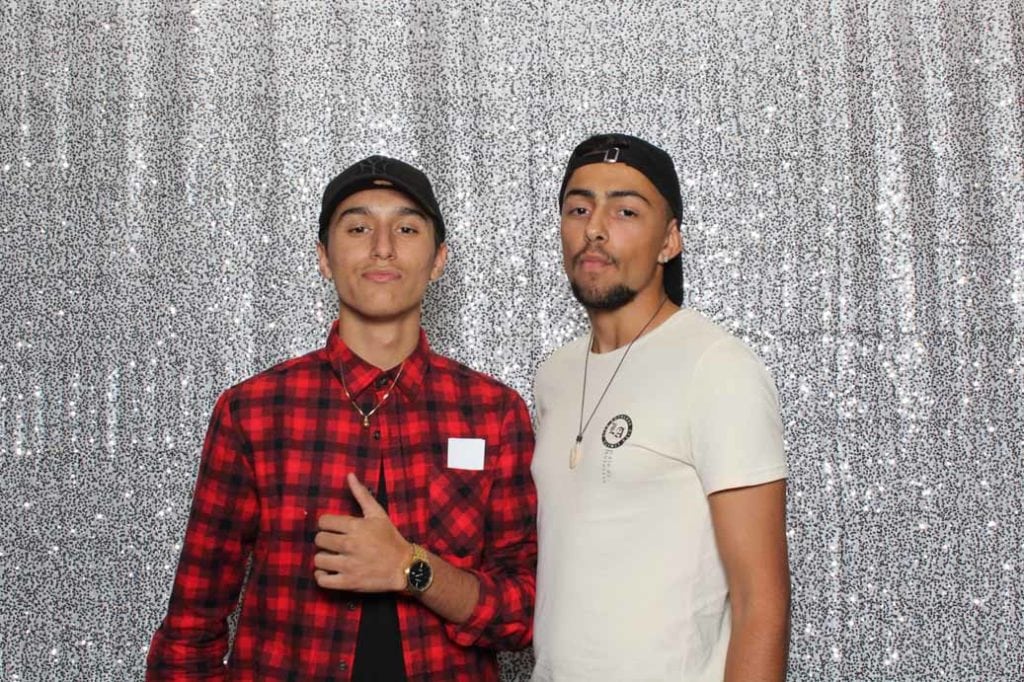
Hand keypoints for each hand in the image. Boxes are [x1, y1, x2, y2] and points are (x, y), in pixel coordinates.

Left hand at [313, 473, 410, 592]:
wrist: (404, 566)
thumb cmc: (390, 538)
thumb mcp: (378, 514)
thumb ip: (362, 494)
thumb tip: (349, 475)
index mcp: (355, 526)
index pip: (323, 522)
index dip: (327, 525)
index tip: (334, 529)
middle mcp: (349, 545)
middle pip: (319, 540)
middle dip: (325, 540)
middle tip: (335, 543)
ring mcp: (348, 565)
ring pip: (318, 559)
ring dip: (324, 558)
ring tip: (333, 558)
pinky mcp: (348, 582)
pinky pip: (322, 580)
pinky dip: (322, 576)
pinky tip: (329, 572)